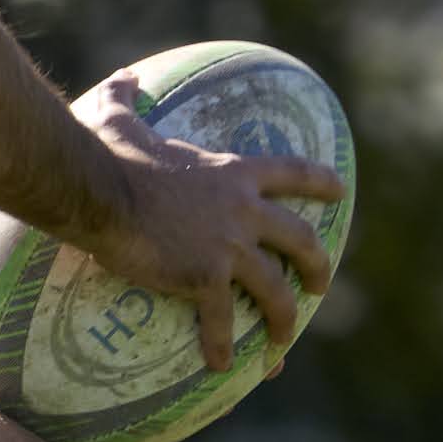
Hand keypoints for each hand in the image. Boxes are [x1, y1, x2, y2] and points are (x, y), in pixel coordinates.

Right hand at [68, 74, 341, 370]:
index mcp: (231, 172)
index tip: (342, 191)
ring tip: (283, 341)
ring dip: (284, 317)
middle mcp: (242, 209)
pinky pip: (222, 319)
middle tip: (320, 285)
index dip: (321, 182)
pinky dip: (224, 344)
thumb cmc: (109, 154)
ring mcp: (229, 245)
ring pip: (276, 288)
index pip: (292, 173)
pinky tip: (222, 364)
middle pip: (300, 239)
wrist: (99, 190)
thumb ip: (130, 98)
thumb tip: (126, 77)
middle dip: (317, 266)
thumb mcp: (122, 118)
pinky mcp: (206, 277)